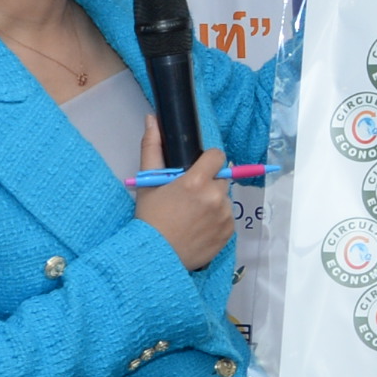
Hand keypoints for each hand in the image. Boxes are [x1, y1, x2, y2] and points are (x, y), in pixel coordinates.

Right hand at [132, 117, 234, 269]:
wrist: (155, 257)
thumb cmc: (149, 218)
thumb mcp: (148, 182)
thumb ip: (152, 148)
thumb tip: (152, 119)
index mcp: (196, 181)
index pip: (218, 156)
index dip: (208, 160)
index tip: (197, 168)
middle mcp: (215, 197)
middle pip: (222, 178)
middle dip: (209, 182)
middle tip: (189, 196)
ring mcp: (225, 216)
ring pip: (224, 199)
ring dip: (213, 201)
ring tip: (191, 215)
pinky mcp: (229, 232)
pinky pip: (227, 218)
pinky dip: (217, 220)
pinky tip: (199, 227)